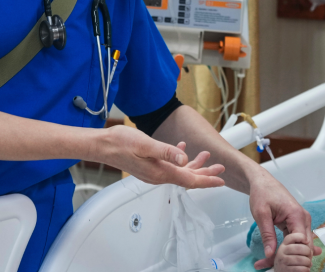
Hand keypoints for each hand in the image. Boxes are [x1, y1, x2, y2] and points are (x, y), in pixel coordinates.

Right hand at [95, 125, 224, 188]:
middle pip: (187, 178)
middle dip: (205, 173)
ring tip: (206, 157)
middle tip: (220, 167)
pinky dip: (179, 159)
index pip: (189, 180)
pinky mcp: (149, 167)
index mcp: (160, 172)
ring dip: (194, 165)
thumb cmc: (121, 143)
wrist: (103, 146)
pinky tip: (181, 149)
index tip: (221, 180)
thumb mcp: (146, 145)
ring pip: (179, 172)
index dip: (207, 180)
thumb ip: (166, 152)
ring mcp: (153, 172)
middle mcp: (158, 175)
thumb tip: (184, 158)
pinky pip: (169, 166)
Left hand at [250, 171, 319, 269]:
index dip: (291, 254)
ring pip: (300, 245)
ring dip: (288, 255)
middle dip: (290, 258)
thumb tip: (270, 254)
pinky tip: (278, 258)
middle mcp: (304, 218)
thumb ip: (267, 235)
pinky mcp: (297, 223)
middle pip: (304, 246)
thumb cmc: (262, 193)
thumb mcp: (261, 214)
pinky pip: (296, 240)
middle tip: (274, 267)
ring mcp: (302, 221)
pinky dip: (287, 248)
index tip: (278, 263)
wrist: (263, 182)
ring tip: (271, 264)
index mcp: (297, 215)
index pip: (301, 242)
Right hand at [273, 232, 313, 271]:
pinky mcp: (285, 270)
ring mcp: (283, 261)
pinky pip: (301, 269)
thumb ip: (305, 249)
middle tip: (309, 256)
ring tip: (307, 264)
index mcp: (284, 244)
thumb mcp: (294, 253)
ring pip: (301, 259)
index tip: (307, 241)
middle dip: (308, 252)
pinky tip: (305, 269)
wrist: (281, 271)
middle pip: (299, 248)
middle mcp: (282, 251)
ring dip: (308, 263)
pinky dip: (306, 269)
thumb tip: (319, 250)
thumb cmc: (290, 261)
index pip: (291, 236)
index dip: (301, 237)